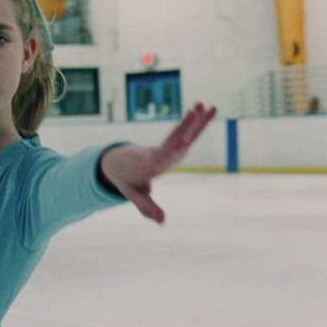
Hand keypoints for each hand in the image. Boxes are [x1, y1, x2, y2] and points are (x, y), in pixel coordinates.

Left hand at [100, 103, 216, 223]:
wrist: (117, 163)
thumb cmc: (127, 180)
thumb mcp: (134, 195)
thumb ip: (147, 208)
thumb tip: (162, 221)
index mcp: (148, 165)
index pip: (161, 158)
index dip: (171, 152)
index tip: (183, 144)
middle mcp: (158, 152)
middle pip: (172, 139)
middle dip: (184, 127)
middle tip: (194, 112)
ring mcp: (165, 146)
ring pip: (181, 132)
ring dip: (193, 119)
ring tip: (205, 105)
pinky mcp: (172, 143)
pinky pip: (187, 132)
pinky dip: (197, 122)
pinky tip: (209, 109)